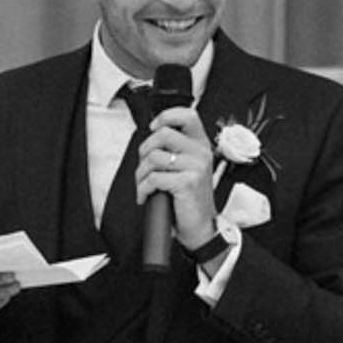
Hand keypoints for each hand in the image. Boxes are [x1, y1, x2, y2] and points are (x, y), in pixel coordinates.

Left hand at [136, 107, 219, 247]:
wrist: (200, 226)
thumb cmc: (189, 198)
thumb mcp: (187, 167)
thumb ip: (175, 149)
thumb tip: (151, 136)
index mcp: (200, 145)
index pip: (187, 115)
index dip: (166, 117)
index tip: (154, 128)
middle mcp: (201, 153)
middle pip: (162, 134)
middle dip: (145, 151)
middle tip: (145, 167)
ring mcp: (196, 167)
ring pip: (154, 157)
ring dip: (141, 174)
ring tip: (145, 184)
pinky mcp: (187, 183)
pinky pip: (154, 178)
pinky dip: (143, 188)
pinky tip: (147, 195)